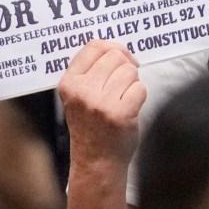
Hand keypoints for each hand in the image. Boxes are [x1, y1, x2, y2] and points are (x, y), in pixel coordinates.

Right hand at [59, 39, 144, 164]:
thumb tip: (118, 48)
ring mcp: (101, 103)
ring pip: (129, 71)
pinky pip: (140, 88)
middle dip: (125, 67)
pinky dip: (139, 96)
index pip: (94, 46)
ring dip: (132, 83)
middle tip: (122, 85)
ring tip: (123, 99)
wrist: (96, 162)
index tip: (121, 58)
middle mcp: (82, 91)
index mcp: (69, 83)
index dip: (112, 48)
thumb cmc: (91, 127)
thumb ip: (91, 71)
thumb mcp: (78, 96)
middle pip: (115, 56)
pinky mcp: (120, 114)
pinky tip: (129, 108)